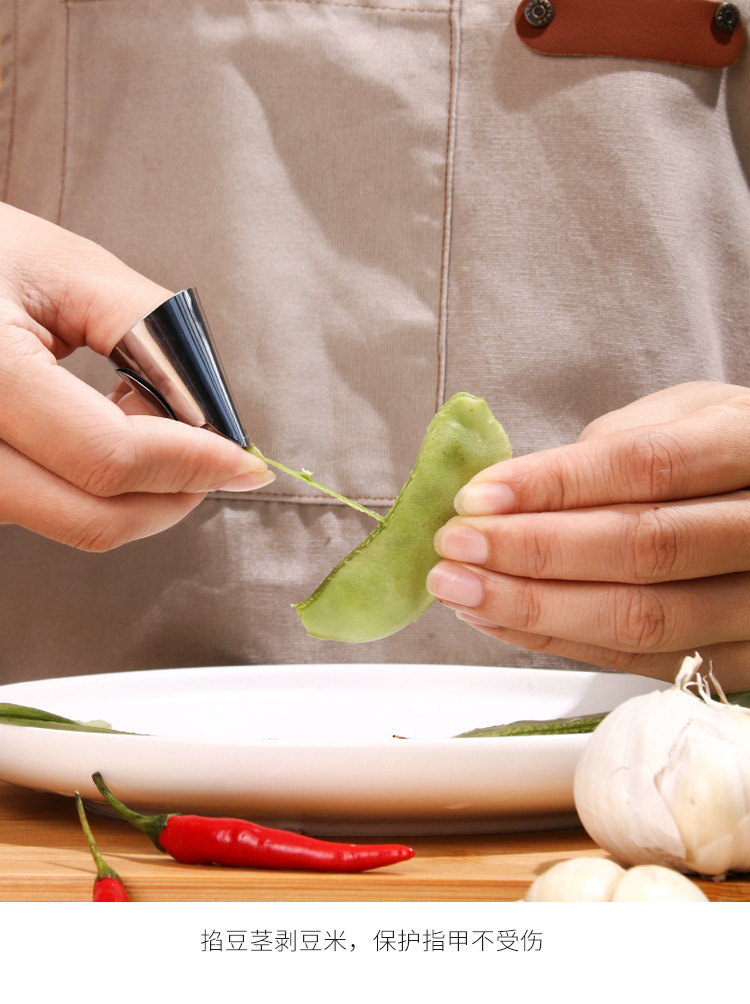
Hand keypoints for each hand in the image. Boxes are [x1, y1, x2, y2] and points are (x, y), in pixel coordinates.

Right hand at [0, 203, 272, 549]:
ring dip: (136, 490)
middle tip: (215, 458)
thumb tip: (213, 409)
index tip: (244, 461)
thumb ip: (152, 333)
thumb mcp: (66, 267)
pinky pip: (44, 512)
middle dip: (174, 493)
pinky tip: (101, 434)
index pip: (109, 458)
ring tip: (141, 417)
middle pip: (92, 517)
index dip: (193, 464)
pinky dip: (95, 489)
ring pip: (69, 523)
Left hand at [427, 382, 749, 688]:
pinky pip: (640, 660)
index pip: (647, 466)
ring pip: (644, 619)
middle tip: (455, 545)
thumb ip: (614, 446)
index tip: (477, 496)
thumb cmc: (727, 452)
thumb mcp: (688, 415)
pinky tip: (500, 617)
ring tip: (462, 587)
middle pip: (644, 549)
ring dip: (535, 607)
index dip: (555, 484)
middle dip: (533, 551)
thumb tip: (512, 492)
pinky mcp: (740, 658)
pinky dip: (559, 640)